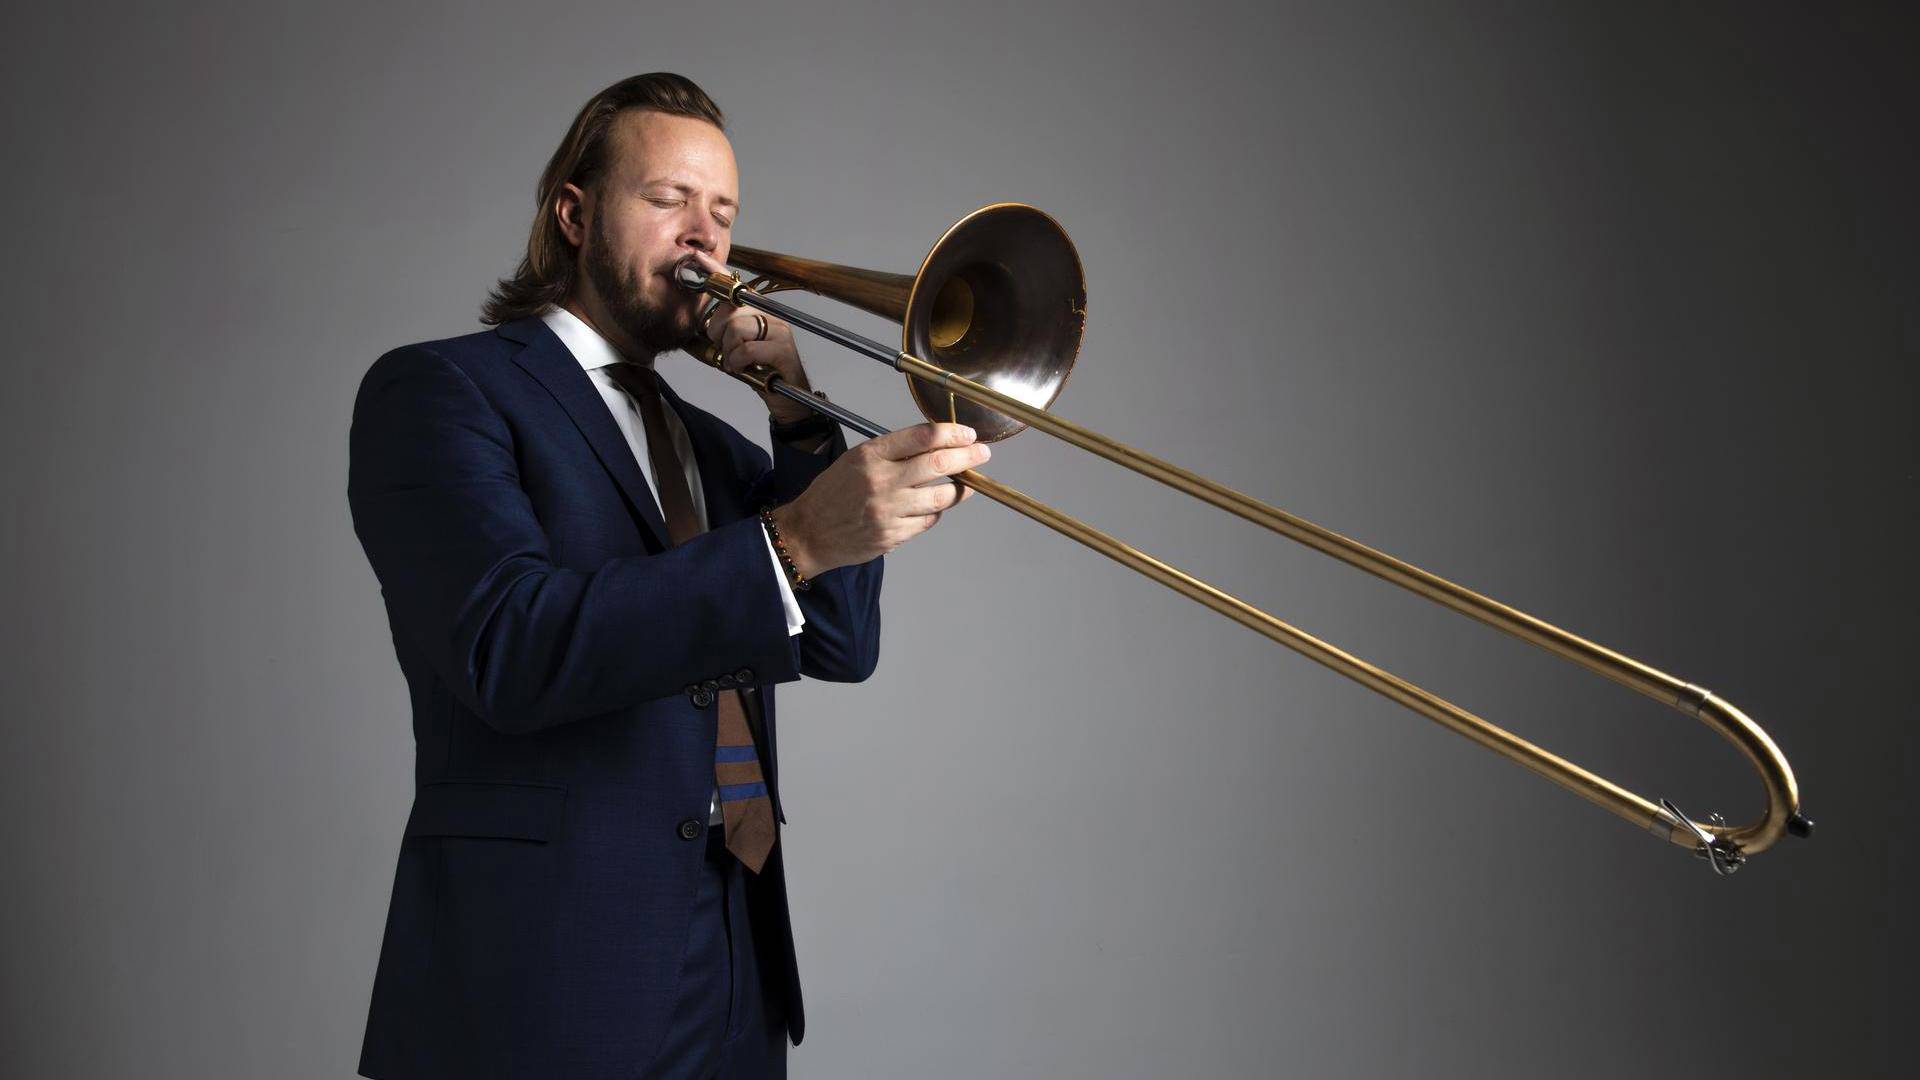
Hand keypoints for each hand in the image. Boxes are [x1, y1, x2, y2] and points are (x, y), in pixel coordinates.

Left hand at [686, 251, 815, 423]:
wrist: (790, 400)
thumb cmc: (759, 372)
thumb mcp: (735, 349)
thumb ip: (721, 333)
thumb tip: (696, 325)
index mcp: (757, 310)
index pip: (734, 285)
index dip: (715, 271)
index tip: (696, 258)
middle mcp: (770, 313)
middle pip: (729, 310)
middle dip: (718, 334)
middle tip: (726, 351)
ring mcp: (779, 330)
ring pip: (736, 330)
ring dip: (729, 353)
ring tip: (737, 363)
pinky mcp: (783, 348)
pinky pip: (747, 349)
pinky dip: (737, 362)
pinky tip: (744, 369)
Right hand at [769, 422, 989, 575]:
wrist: (809, 532)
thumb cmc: (833, 493)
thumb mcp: (856, 459)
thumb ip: (892, 452)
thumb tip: (935, 445)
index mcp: (870, 456)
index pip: (922, 436)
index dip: (952, 433)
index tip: (968, 434)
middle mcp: (881, 481)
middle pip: (938, 463)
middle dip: (968, 457)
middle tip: (982, 453)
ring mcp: (888, 510)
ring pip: (940, 496)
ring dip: (959, 489)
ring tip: (964, 484)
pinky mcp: (893, 535)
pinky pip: (928, 521)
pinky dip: (936, 512)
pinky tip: (934, 506)